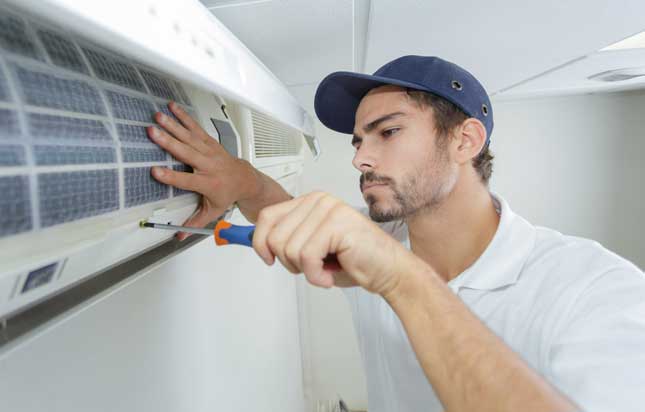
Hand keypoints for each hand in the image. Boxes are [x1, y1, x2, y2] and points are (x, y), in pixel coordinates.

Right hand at [148, 102, 256, 239]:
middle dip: (169, 142)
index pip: (186, 181)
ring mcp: (209, 151)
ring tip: (158, 117)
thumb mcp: (212, 211)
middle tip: (153, 132)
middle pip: (186, 153)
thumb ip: (195, 222)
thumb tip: (178, 238)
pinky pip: (195, 127)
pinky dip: (184, 116)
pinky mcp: (209, 141)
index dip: (170, 177)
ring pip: (189, 137)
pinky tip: (172, 107)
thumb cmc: (226, 194)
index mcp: (207, 183)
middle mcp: (208, 165)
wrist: (244, 179)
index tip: (155, 171)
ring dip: (173, 125)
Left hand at [252, 191, 412, 295]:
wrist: (388, 271)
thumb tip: (258, 243)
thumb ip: (288, 240)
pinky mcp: (337, 224)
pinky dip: (316, 276)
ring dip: (305, 271)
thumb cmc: (354, 261)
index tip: (268, 259)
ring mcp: (328, 209)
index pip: (267, 217)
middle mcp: (318, 200)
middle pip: (275, 236)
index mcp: (310, 202)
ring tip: (325, 270)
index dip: (260, 242)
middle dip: (288, 262)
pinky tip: (330, 276)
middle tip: (311, 268)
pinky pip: (307, 257)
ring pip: (289, 249)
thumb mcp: (312, 248)